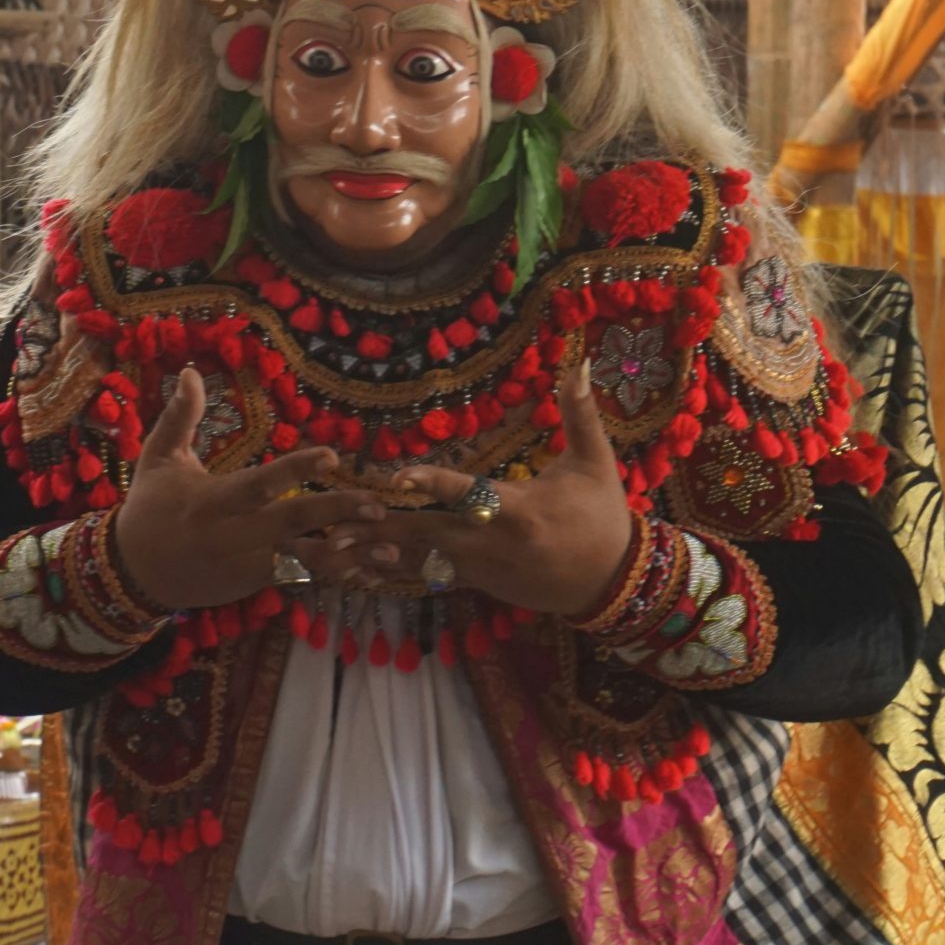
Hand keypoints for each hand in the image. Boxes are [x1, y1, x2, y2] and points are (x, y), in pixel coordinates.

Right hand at [112, 367, 386, 609]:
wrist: (133, 573)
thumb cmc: (149, 508)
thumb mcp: (158, 458)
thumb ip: (180, 417)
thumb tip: (188, 370)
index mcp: (214, 500)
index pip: (261, 484)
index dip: (295, 471)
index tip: (330, 455)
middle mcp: (236, 534)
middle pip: (293, 523)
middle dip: (337, 514)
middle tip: (377, 506)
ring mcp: (249, 563)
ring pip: (306, 560)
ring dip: (352, 555)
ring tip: (392, 553)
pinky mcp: (257, 582)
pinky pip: (303, 579)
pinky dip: (337, 575)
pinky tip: (372, 572)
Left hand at [357, 362, 633, 616]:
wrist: (611, 581)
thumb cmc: (603, 515)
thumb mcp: (595, 462)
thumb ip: (580, 413)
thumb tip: (580, 363)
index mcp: (518, 509)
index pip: (468, 494)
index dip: (433, 484)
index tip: (399, 478)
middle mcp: (492, 542)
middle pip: (429, 532)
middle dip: (382, 529)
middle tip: (335, 525)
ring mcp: (482, 567)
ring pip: (422, 560)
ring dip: (377, 553)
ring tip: (332, 550)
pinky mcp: (477, 582)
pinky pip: (429, 576)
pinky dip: (396, 571)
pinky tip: (360, 567)